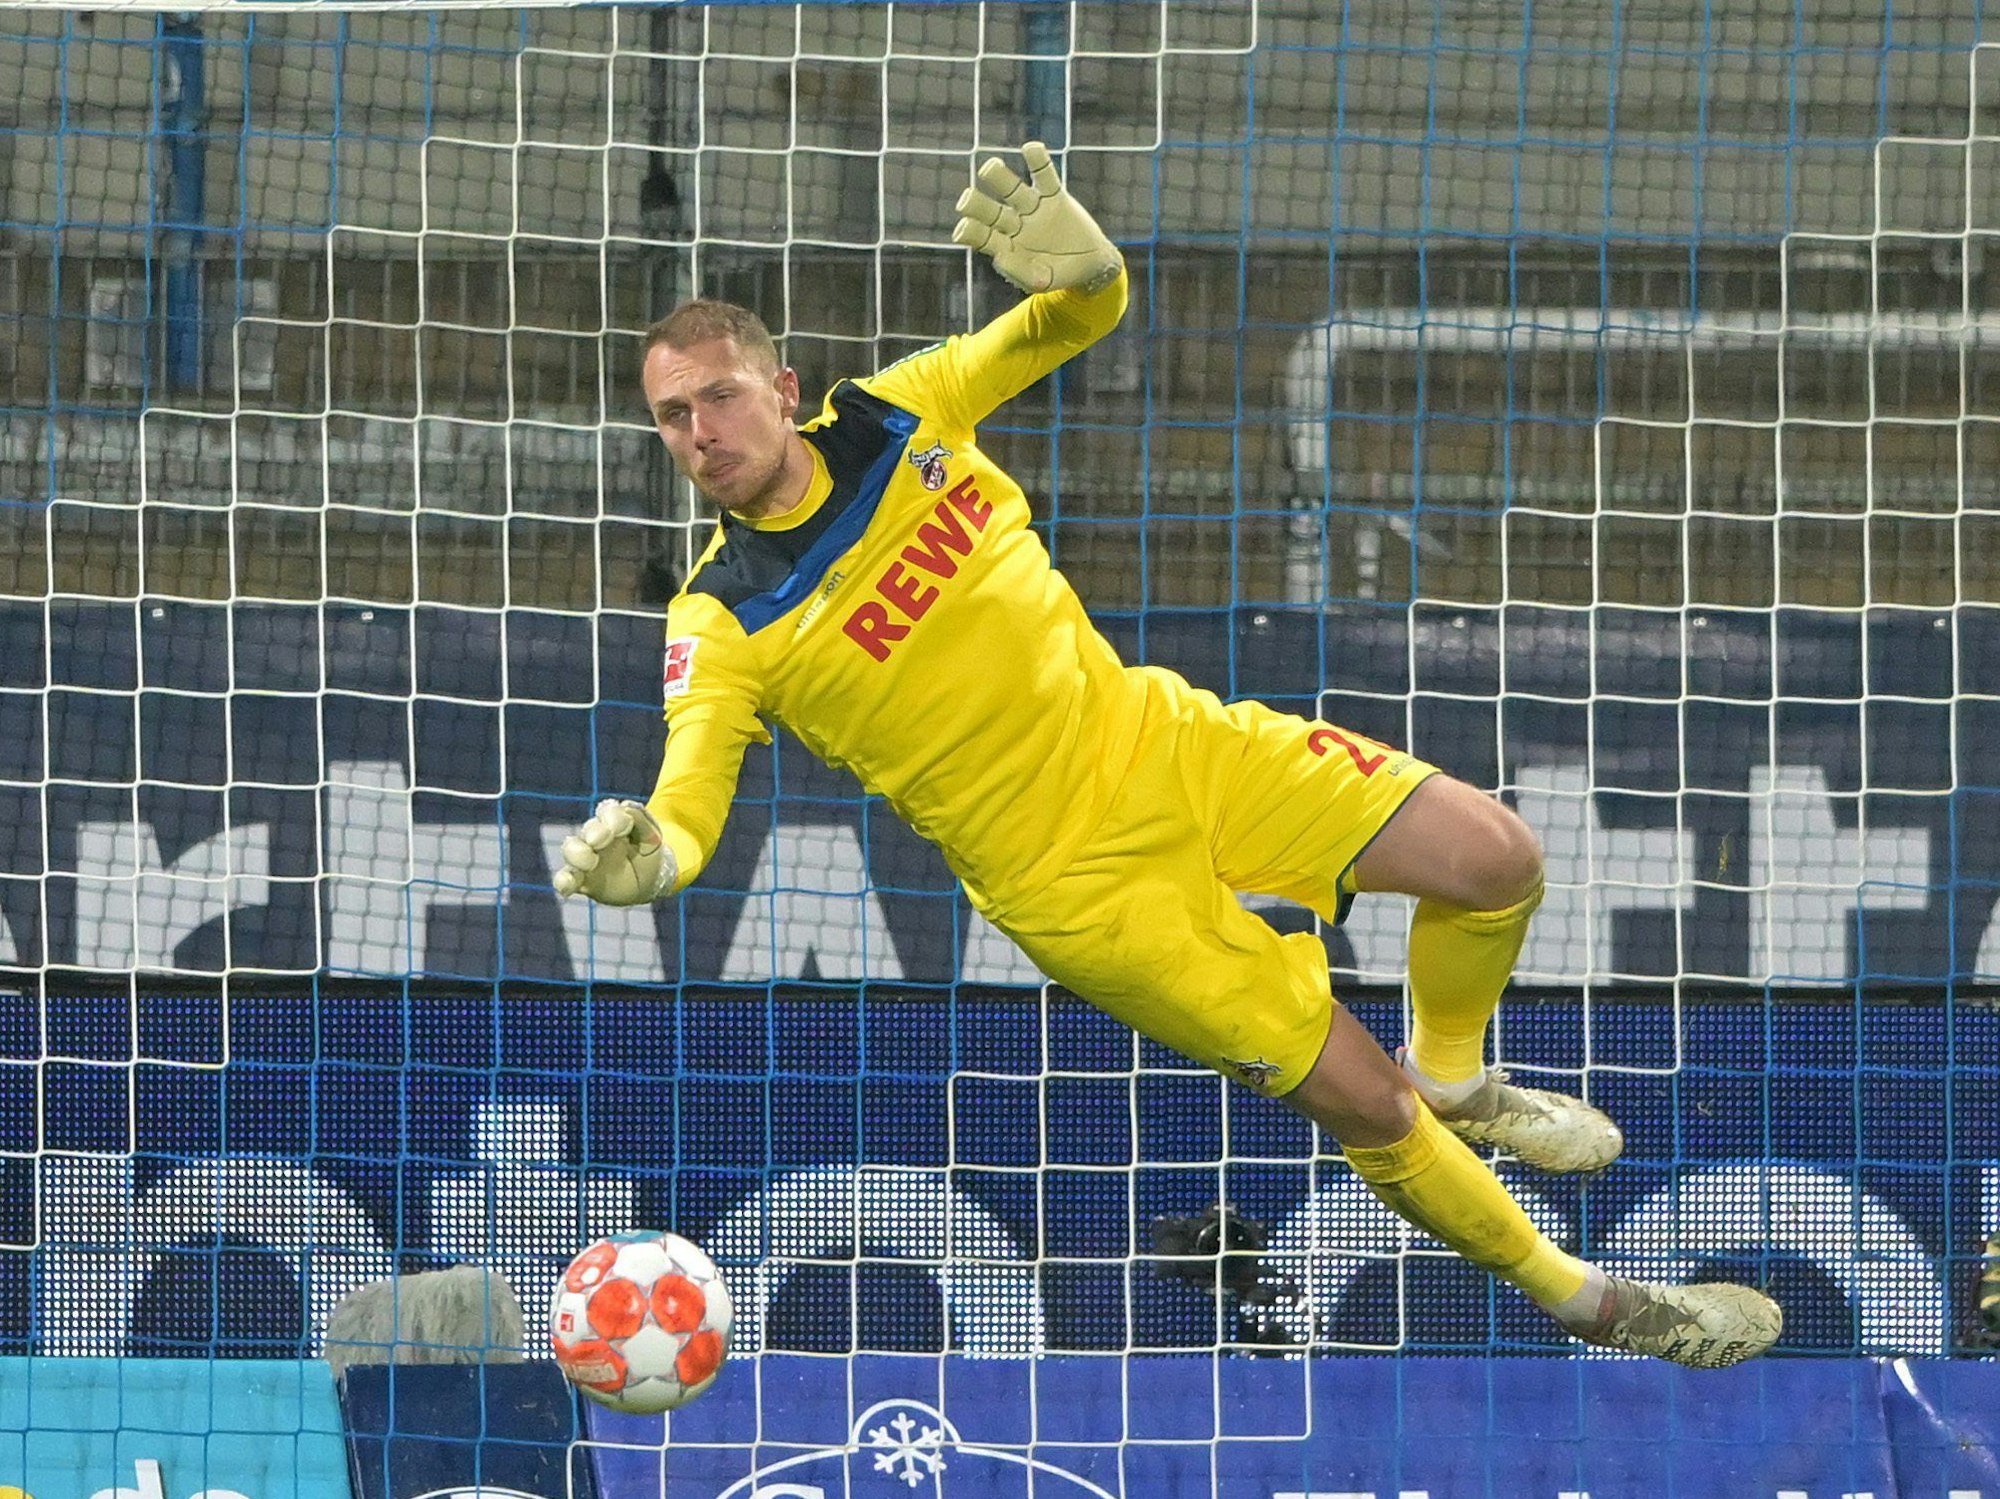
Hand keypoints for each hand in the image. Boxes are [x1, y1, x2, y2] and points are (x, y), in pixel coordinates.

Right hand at [553, 799, 675, 905]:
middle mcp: (595, 836)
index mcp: (613, 821)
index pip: (608, 812)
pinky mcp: (582, 880)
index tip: (624, 829)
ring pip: (572, 850)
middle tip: (601, 840)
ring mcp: (586, 858)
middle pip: (589, 829)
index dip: (614, 817)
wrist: (649, 881)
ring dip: (577, 853)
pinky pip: (567, 879)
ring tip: (590, 861)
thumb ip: (641, 820)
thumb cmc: (648, 853)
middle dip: (595, 832)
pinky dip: (563, 882)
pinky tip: (565, 887)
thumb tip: (625, 806)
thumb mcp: (652, 836)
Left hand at [952, 141, 1122, 294]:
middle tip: (965, 200)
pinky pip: (1045, 175)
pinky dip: (1038, 161)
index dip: (971, 231)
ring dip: (998, 177)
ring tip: (988, 168)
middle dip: (977, 204)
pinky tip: (1030, 148)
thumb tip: (999, 256)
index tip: (962, 230)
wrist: (1091, 264)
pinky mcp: (1055, 195)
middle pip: (990, 211)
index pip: (982, 236)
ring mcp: (1033, 207)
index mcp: (1005, 246)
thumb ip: (1022, 272)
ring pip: (1012, 188)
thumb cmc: (1060, 275)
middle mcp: (1014, 224)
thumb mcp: (1043, 281)